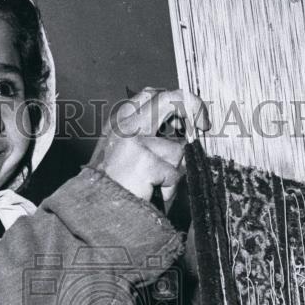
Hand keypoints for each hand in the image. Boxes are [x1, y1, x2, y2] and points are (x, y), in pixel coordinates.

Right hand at [88, 88, 209, 206]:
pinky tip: (153, 192)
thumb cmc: (117, 184)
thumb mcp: (129, 151)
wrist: (100, 211)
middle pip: (170, 99)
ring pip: (178, 150)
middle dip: (194, 107)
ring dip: (175, 170)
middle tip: (204, 124)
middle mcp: (125, 125)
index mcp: (120, 120)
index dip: (178, 100)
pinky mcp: (144, 162)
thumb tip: (185, 129)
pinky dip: (170, 187)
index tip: (194, 114)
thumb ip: (152, 134)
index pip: (152, 93)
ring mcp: (134, 142)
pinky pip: (174, 173)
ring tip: (156, 183)